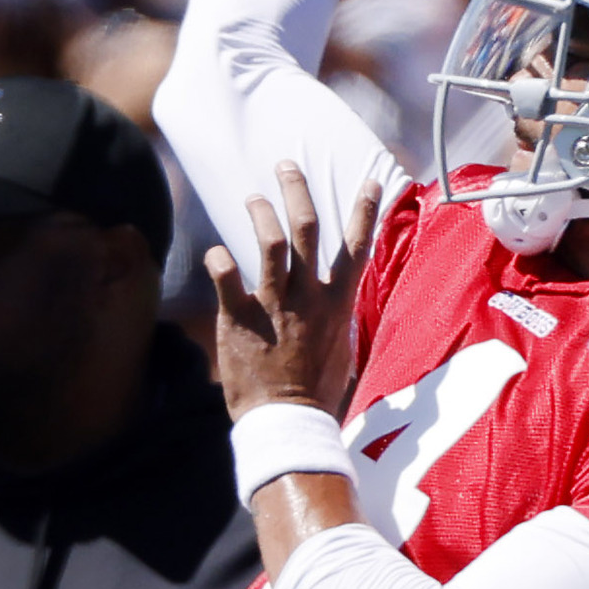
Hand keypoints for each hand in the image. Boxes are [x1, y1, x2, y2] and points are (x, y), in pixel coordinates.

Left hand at [206, 155, 383, 411]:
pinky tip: (216, 253)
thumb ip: (340, 323)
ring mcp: (274, 304)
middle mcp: (308, 296)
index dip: (365, 212)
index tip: (372, 182)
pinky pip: (226, 276)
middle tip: (286, 166)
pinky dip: (219, 260)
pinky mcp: (240, 317)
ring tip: (252, 198)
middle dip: (297, 190)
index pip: (356, 248)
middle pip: (308, 227)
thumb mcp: (343, 353)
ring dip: (261, 212)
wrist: (289, 422)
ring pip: (271, 241)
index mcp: (337, 304)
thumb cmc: (317, 394)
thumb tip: (345, 314)